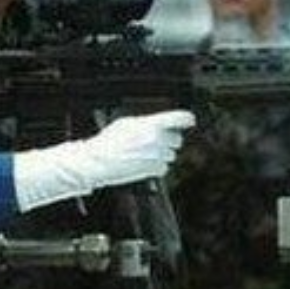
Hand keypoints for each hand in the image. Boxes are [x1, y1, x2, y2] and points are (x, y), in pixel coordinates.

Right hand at [79, 111, 195, 187]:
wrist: (99, 160)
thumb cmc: (109, 141)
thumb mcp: (127, 123)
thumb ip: (146, 123)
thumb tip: (156, 124)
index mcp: (152, 124)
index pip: (179, 118)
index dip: (186, 119)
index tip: (190, 121)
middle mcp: (158, 138)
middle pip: (177, 139)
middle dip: (169, 141)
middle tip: (154, 143)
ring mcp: (157, 155)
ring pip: (171, 155)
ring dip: (162, 155)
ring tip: (144, 154)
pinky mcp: (154, 169)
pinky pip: (164, 168)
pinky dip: (157, 167)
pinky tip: (143, 164)